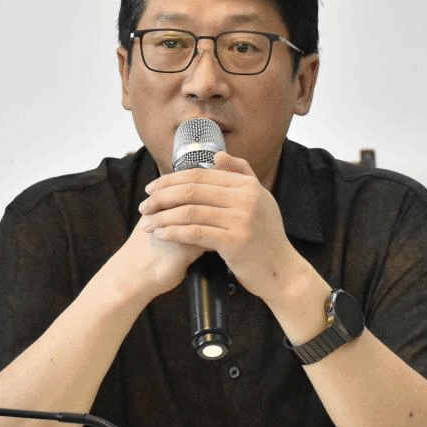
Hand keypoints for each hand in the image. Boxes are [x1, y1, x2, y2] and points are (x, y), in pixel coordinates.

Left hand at [137, 152, 305, 302]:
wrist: (281, 271)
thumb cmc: (266, 236)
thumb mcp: (260, 199)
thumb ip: (241, 174)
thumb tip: (217, 155)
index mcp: (248, 185)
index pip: (200, 175)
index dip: (171, 180)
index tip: (152, 188)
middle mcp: (246, 198)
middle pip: (192, 190)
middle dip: (162, 197)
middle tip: (144, 205)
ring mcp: (242, 220)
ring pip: (190, 211)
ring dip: (163, 216)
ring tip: (147, 223)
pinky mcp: (235, 242)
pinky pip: (195, 233)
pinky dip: (173, 232)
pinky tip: (160, 234)